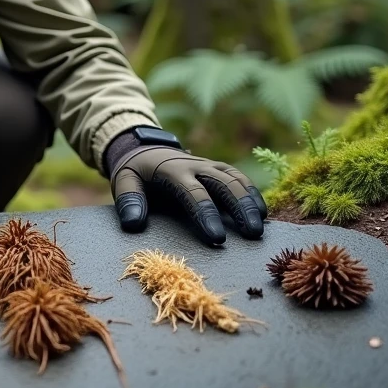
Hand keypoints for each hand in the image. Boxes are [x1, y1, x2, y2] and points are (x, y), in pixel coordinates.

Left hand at [111, 146, 266, 245]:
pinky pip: (239, 178)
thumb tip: (134, 224)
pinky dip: (252, 193)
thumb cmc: (137, 172)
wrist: (146, 148)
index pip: (194, 193)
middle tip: (252, 234)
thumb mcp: (124, 181)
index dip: (206, 214)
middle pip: (224, 183)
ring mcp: (210, 165)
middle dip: (240, 208)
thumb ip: (128, 200)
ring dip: (251, 202)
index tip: (217, 238)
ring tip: (260, 228)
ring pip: (236, 180)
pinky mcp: (219, 168)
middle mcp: (196, 165)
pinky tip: (262, 213)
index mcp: (173, 170)